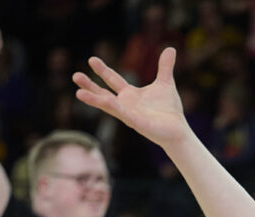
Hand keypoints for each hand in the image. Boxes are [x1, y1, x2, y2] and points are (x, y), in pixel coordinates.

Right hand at [73, 48, 187, 148]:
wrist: (178, 130)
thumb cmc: (170, 110)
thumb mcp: (166, 83)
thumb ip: (164, 66)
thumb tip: (170, 48)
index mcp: (131, 95)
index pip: (113, 80)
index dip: (103, 70)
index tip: (91, 59)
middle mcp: (126, 105)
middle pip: (104, 93)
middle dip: (90, 85)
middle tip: (75, 76)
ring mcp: (129, 115)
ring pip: (108, 105)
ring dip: (94, 99)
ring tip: (78, 92)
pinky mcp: (136, 123)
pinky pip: (122, 114)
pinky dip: (113, 107)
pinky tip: (103, 101)